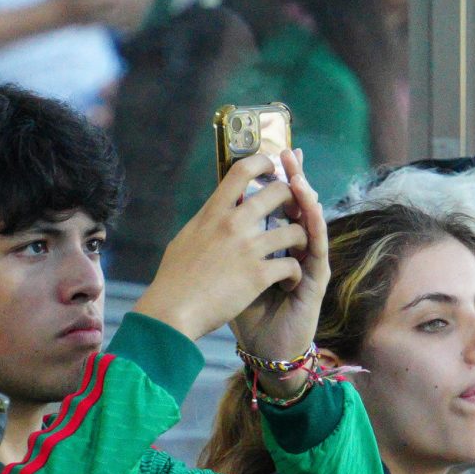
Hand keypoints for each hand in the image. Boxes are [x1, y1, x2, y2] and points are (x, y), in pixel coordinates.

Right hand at [132, 152, 308, 341]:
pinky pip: (292, 265)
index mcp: (213, 212)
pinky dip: (294, 274)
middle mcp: (233, 223)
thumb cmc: (173, 278)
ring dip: (301, 240)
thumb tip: (214, 214)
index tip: (273, 170)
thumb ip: (205, 222)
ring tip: (297, 252)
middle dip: (293, 201)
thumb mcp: (186, 238)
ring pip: (295, 230)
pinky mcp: (259, 275)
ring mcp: (248, 248)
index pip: (242, 170)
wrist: (173, 310)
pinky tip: (288, 281)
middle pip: (279, 192)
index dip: (263, 163)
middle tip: (294, 214)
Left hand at [229, 150, 329, 397]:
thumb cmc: (242, 313)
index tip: (271, 152)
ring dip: (306, 197)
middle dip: (292, 178)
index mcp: (268, 244)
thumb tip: (205, 220)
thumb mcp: (228, 273)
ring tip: (300, 174)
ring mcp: (305, 262)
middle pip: (295, 206)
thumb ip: (224, 248)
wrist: (261, 350)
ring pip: (309, 223)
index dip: (274, 178)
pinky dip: (313, 228)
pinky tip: (311, 210)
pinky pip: (316, 249)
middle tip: (289, 153)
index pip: (274, 204)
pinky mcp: (313, 281)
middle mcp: (290, 248)